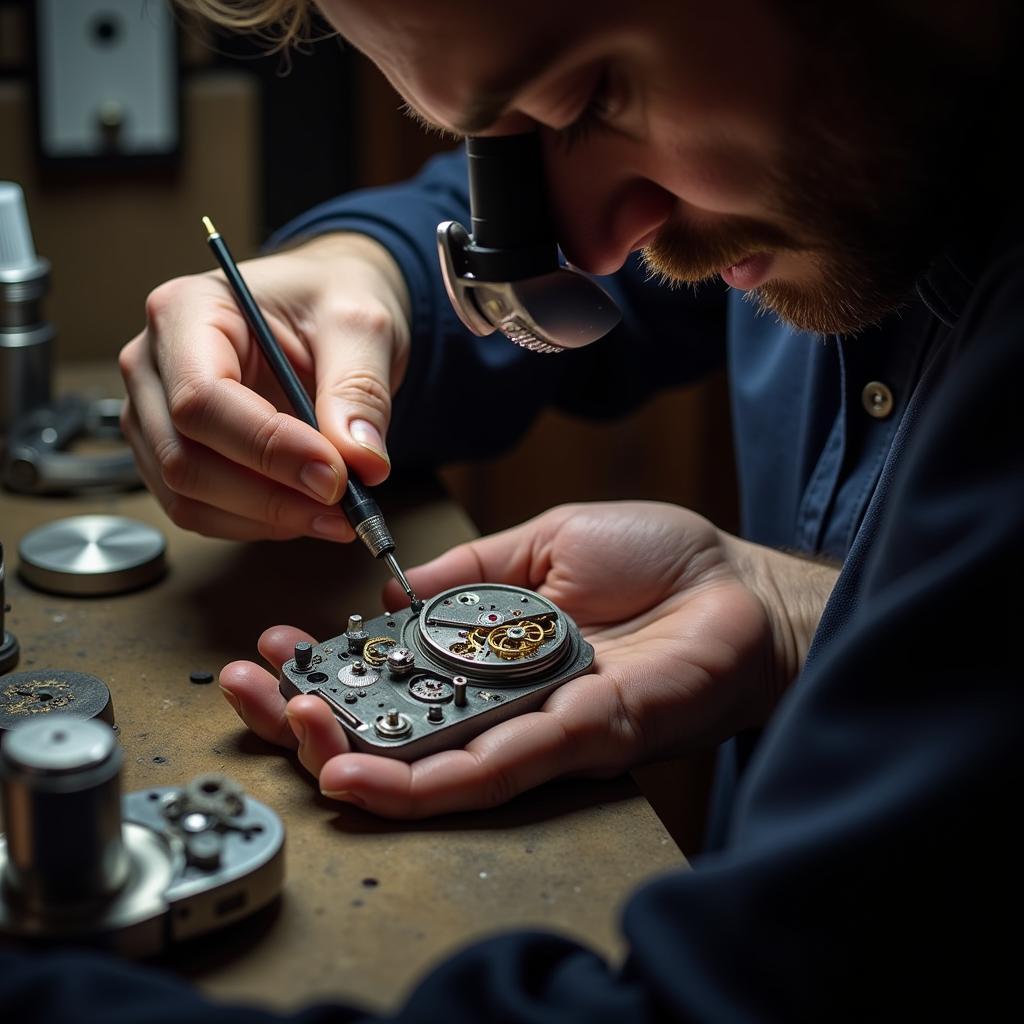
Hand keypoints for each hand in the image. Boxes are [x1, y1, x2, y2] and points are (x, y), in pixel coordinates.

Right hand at [119, 234, 409, 539]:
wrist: (324, 310)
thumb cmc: (331, 300)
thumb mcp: (361, 325)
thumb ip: (360, 390)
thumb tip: (362, 462)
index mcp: (186, 311)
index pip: (202, 399)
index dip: (267, 449)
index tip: (334, 475)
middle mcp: (152, 364)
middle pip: (185, 457)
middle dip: (270, 496)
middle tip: (345, 508)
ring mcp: (155, 413)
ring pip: (187, 496)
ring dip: (266, 519)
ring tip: (337, 514)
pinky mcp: (174, 453)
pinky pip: (200, 510)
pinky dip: (257, 523)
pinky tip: (306, 510)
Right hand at [219, 502, 837, 817]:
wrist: (740, 584)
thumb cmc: (655, 558)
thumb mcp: (543, 541)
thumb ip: (469, 569)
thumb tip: (394, 590)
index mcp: (489, 646)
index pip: (391, 668)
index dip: (330, 665)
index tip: (275, 647)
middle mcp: (504, 696)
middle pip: (399, 727)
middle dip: (319, 718)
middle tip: (256, 698)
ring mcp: (539, 726)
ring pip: (435, 762)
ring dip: (358, 758)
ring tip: (295, 742)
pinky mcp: (582, 740)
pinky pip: (500, 768)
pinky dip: (432, 778)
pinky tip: (367, 779)